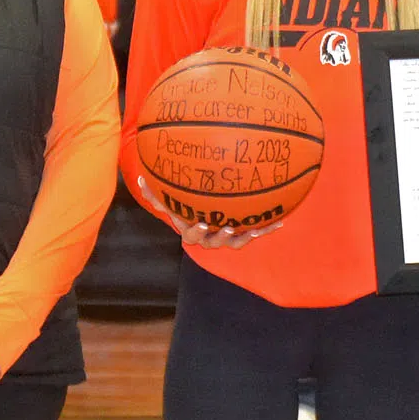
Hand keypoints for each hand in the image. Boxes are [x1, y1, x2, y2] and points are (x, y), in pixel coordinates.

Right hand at [137, 175, 280, 249]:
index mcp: (191, 230)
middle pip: (214, 242)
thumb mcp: (168, 200)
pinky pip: (254, 233)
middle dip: (221, 236)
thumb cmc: (182, 206)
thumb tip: (137, 176)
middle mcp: (208, 238)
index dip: (197, 230)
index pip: (191, 234)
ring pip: (235, 242)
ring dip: (244, 237)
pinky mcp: (241, 234)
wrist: (200, 219)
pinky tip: (281, 221)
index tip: (203, 222)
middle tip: (229, 227)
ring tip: (255, 229)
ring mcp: (226, 238)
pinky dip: (266, 229)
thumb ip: (153, 192)